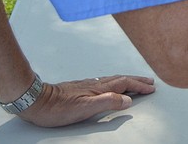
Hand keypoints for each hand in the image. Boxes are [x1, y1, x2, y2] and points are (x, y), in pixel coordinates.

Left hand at [18, 75, 155, 126]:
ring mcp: (88, 84)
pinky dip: (115, 82)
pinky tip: (111, 85)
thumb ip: (108, 102)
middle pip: (122, 79)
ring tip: (135, 81)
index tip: (151, 88)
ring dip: (127, 80)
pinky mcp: (81, 87)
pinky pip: (105, 81)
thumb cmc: (58, 108)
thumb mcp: (85, 108)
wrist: (37, 101)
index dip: (139, 86)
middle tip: (149, 81)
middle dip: (137, 80)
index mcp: (100, 88)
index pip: (125, 84)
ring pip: (113, 79)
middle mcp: (96, 83)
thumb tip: (127, 100)